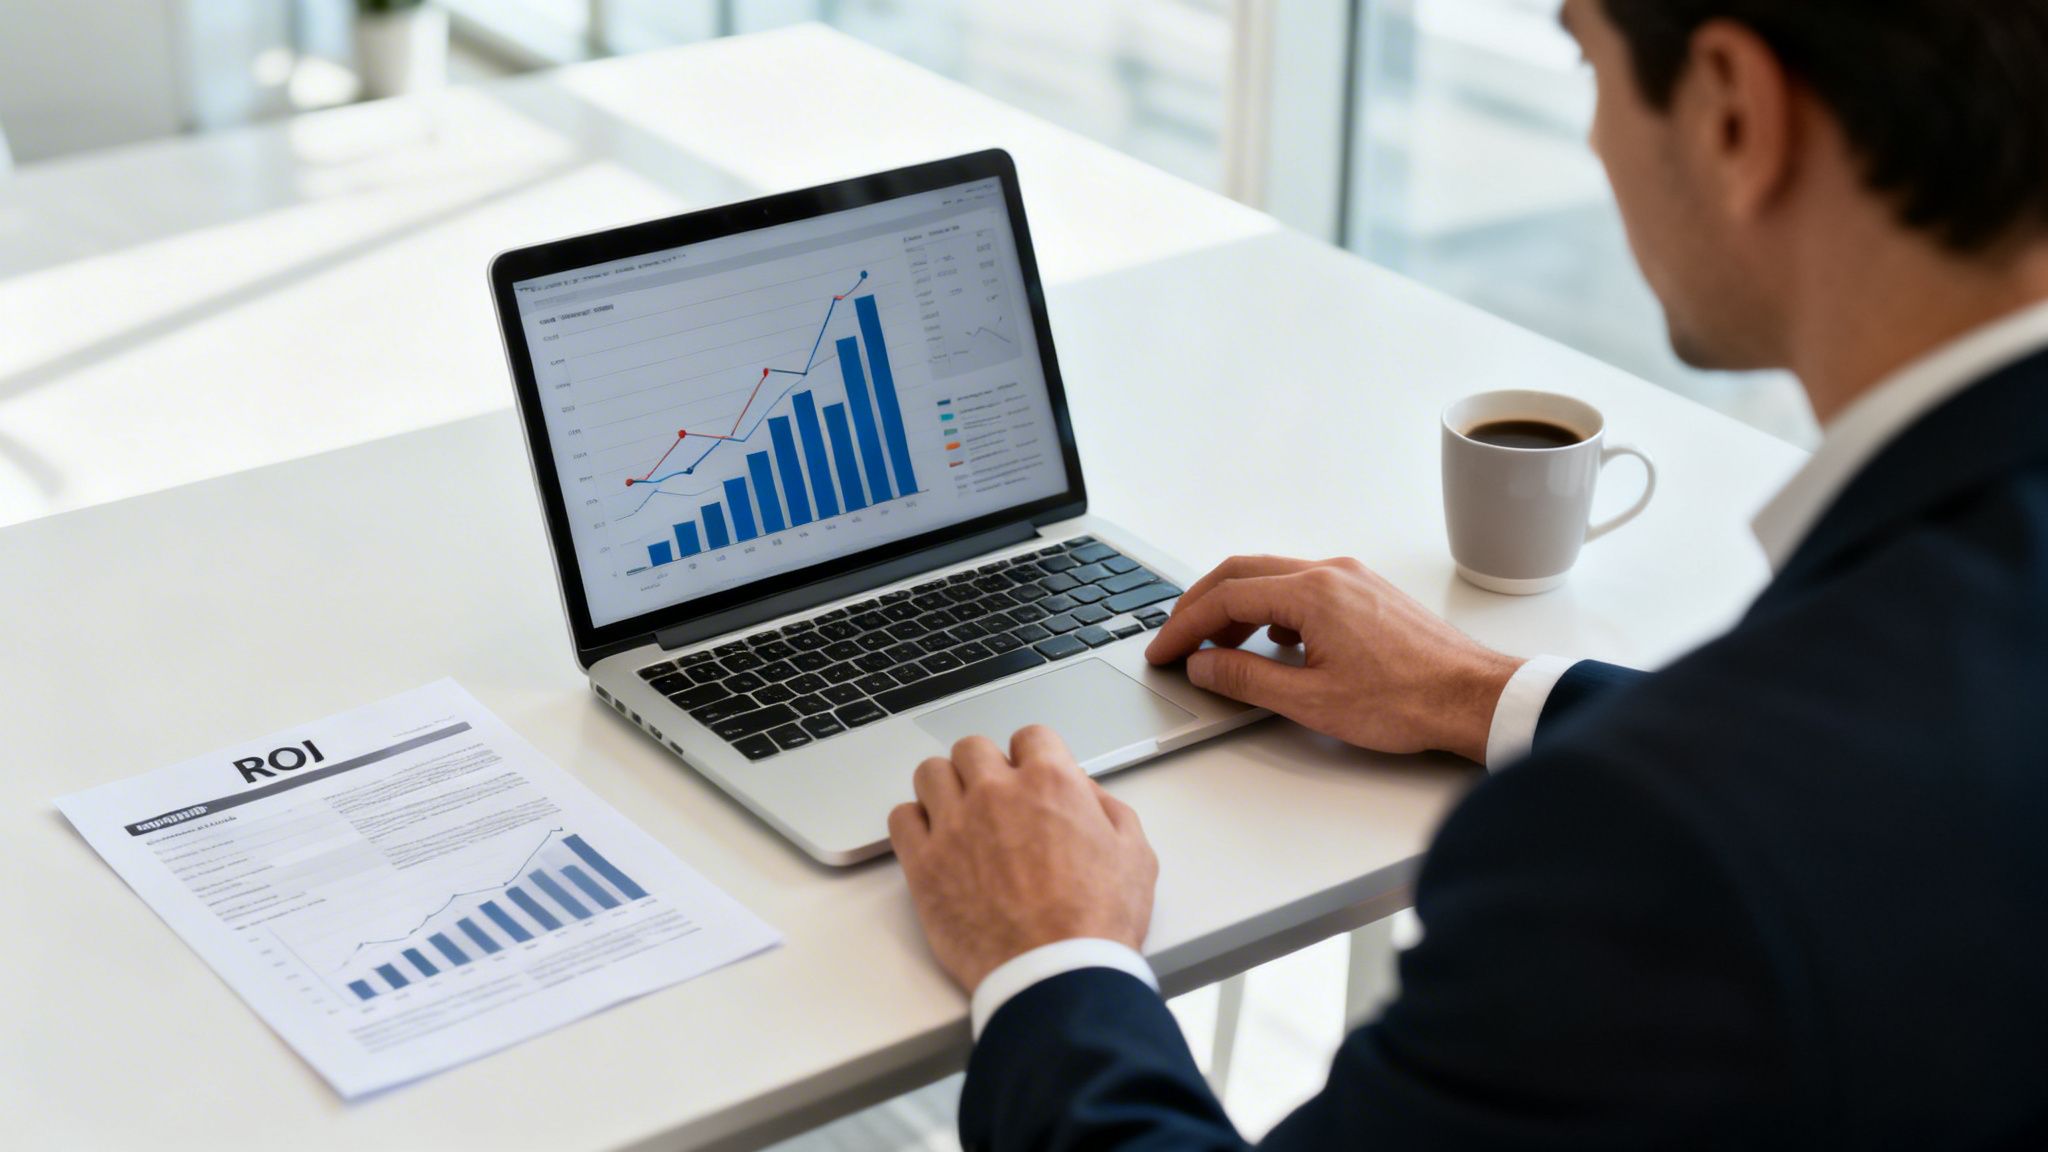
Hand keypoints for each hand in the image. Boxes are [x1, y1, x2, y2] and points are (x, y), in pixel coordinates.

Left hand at [889, 726, 1158, 993]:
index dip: (1033, 757)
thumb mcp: (1135, 856)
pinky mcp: (924, 864)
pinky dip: (915, 823)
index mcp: (1050, 783)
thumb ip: (1110, 811)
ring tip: (959, 815)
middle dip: (985, 768)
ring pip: (930, 773)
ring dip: (945, 788)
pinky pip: (901, 818)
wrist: (1055, 974)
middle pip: (972, 748)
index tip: (1030, 777)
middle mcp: (996, 794)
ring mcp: (954, 826)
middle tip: (995, 798)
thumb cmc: (1096, 923)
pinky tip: (934, 841)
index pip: (1030, 736)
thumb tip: (1087, 794)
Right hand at [1144, 555, 1524, 762]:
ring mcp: (1353, 579)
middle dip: (1201, 606)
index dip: (1185, 625)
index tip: (1164, 651)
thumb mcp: (1311, 701)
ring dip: (1237, 606)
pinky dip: (1272, 607)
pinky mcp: (1368, 593)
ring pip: (1274, 577)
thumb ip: (1247, 680)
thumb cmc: (1407, 701)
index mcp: (1313, 592)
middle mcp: (1332, 572)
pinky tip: (1273, 641)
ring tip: (1217, 646)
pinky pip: (1304, 587)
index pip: (1226, 596)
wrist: (1474, 698)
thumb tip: (1205, 665)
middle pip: (1244, 573)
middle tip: (1177, 639)